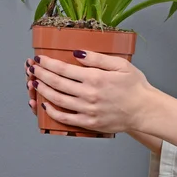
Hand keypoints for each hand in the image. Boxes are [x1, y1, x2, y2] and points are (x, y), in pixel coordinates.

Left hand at [26, 50, 154, 133]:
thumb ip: (98, 58)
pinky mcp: (89, 123)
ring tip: (34, 83)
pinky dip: (52, 111)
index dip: (49, 63)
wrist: (144, 109)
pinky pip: (65, 118)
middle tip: (31, 68)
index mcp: (96, 78)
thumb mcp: (121, 65)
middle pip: (57, 83)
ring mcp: (87, 110)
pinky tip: (45, 104)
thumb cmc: (135, 86)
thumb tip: (77, 53)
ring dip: (42, 91)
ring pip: (57, 100)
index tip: (39, 58)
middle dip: (41, 74)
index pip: (64, 69)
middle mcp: (88, 94)